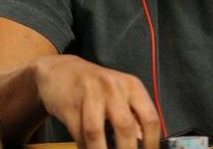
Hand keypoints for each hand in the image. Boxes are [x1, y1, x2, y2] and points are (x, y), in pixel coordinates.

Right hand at [33, 55, 160, 148]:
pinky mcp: (69, 105)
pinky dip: (85, 147)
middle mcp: (113, 88)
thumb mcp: (120, 93)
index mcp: (131, 86)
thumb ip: (133, 116)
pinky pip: (78, 133)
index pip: (149, 118)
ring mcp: (89, 94)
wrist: (61, 71)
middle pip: (125, 127)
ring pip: (96, 132)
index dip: (152, 143)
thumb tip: (143, 141)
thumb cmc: (96, 86)